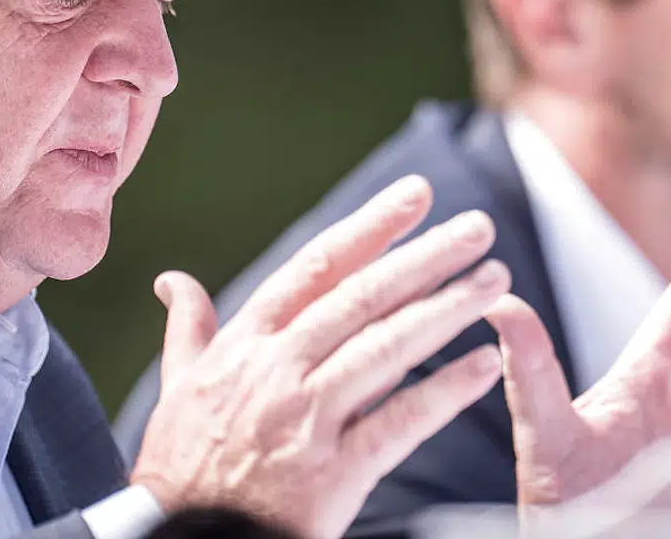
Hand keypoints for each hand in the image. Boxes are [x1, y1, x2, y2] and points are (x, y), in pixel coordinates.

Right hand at [130, 175, 510, 538]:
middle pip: (362, 298)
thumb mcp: (178, 389)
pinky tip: (484, 364)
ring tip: (495, 280)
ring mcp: (305, 419)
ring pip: (386, 349)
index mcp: (245, 343)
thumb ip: (189, 330)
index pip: (317, 267)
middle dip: (426, 256)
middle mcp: (276, 370)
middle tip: (478, 227)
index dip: (371, 227)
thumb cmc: (182, 467)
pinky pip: (399, 424)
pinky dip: (444, 392)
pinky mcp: (331, 474)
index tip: (416, 195)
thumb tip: (175, 282)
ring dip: (446, 309)